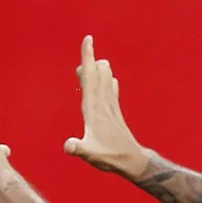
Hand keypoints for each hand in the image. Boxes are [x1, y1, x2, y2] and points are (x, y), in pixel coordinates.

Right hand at [66, 35, 146, 178]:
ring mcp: (111, 110)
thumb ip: (78, 149)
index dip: (87, 59)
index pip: (89, 79)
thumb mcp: (90, 155)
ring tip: (96, 60)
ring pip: (105, 84)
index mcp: (94, 110)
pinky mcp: (116, 116)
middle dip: (91, 60)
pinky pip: (112, 94)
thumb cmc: (110, 158)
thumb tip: (68, 146)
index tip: (89, 40)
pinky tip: (112, 80)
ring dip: (100, 71)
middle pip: (97, 77)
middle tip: (89, 43)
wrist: (133, 162)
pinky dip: (109, 84)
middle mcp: (103, 106)